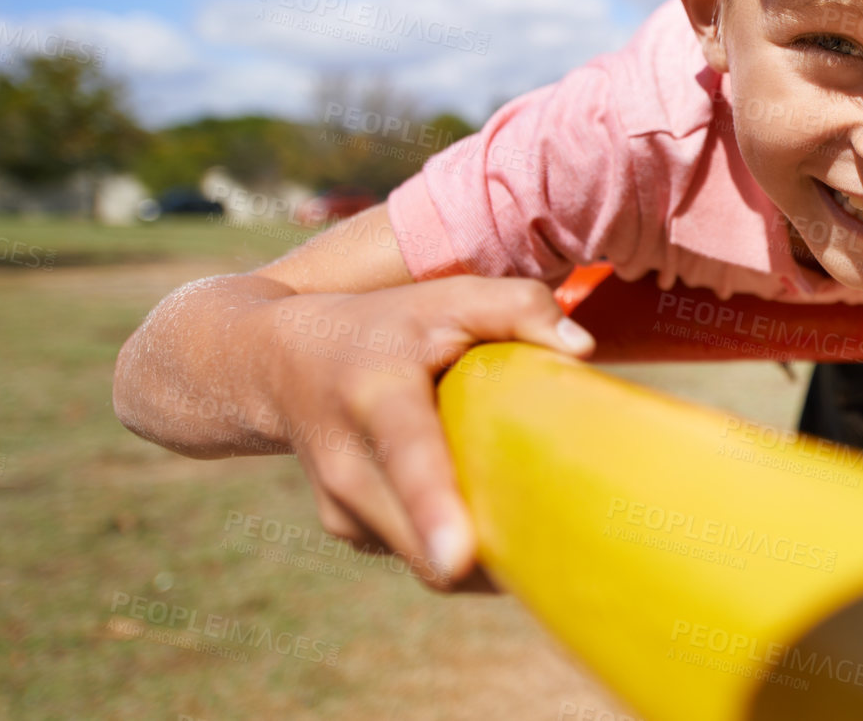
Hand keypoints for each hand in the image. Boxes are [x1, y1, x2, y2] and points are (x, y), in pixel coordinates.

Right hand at [261, 276, 593, 590]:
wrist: (280, 363)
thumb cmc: (386, 325)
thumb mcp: (445, 298)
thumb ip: (516, 307)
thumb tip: (581, 351)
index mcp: (378, 397)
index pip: (408, 456)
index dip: (434, 509)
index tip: (457, 560)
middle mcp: (349, 463)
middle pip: (423, 541)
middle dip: (493, 556)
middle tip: (562, 543)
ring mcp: (343, 508)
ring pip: (430, 564)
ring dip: (484, 557)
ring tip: (530, 518)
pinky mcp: (349, 532)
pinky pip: (419, 558)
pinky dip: (460, 548)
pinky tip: (480, 506)